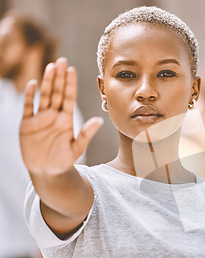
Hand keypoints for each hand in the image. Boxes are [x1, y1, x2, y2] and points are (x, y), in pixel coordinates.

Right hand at [20, 58, 102, 175]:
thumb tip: (99, 120)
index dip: (70, 84)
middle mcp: (53, 115)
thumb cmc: (64, 160)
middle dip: (59, 77)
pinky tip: (33, 84)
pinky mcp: (27, 124)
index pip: (69, 98)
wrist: (47, 171)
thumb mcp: (77, 148)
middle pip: (56, 93)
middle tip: (62, 61)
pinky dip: (29, 96)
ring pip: (43, 96)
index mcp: (66, 119)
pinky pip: (28, 107)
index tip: (73, 70)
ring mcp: (40, 118)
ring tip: (50, 67)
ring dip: (47, 82)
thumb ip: (86, 134)